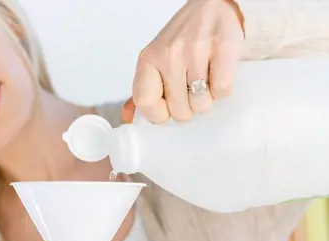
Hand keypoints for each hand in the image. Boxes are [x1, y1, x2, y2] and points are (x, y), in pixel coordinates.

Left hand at [127, 0, 244, 123]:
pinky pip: (221, 91)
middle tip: (192, 87)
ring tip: (206, 79)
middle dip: (189, 107)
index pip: (145, 103)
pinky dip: (223, 89)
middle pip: (179, 112)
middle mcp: (169, 55)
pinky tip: (218, 74)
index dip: (160, 113)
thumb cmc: (185, 39)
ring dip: (207, 98)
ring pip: (201, 105)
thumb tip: (128, 117)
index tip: (169, 105)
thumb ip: (144, 90)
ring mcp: (195, 51)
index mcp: (148, 59)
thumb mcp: (157, 61)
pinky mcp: (222, 48)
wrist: (214, 6)